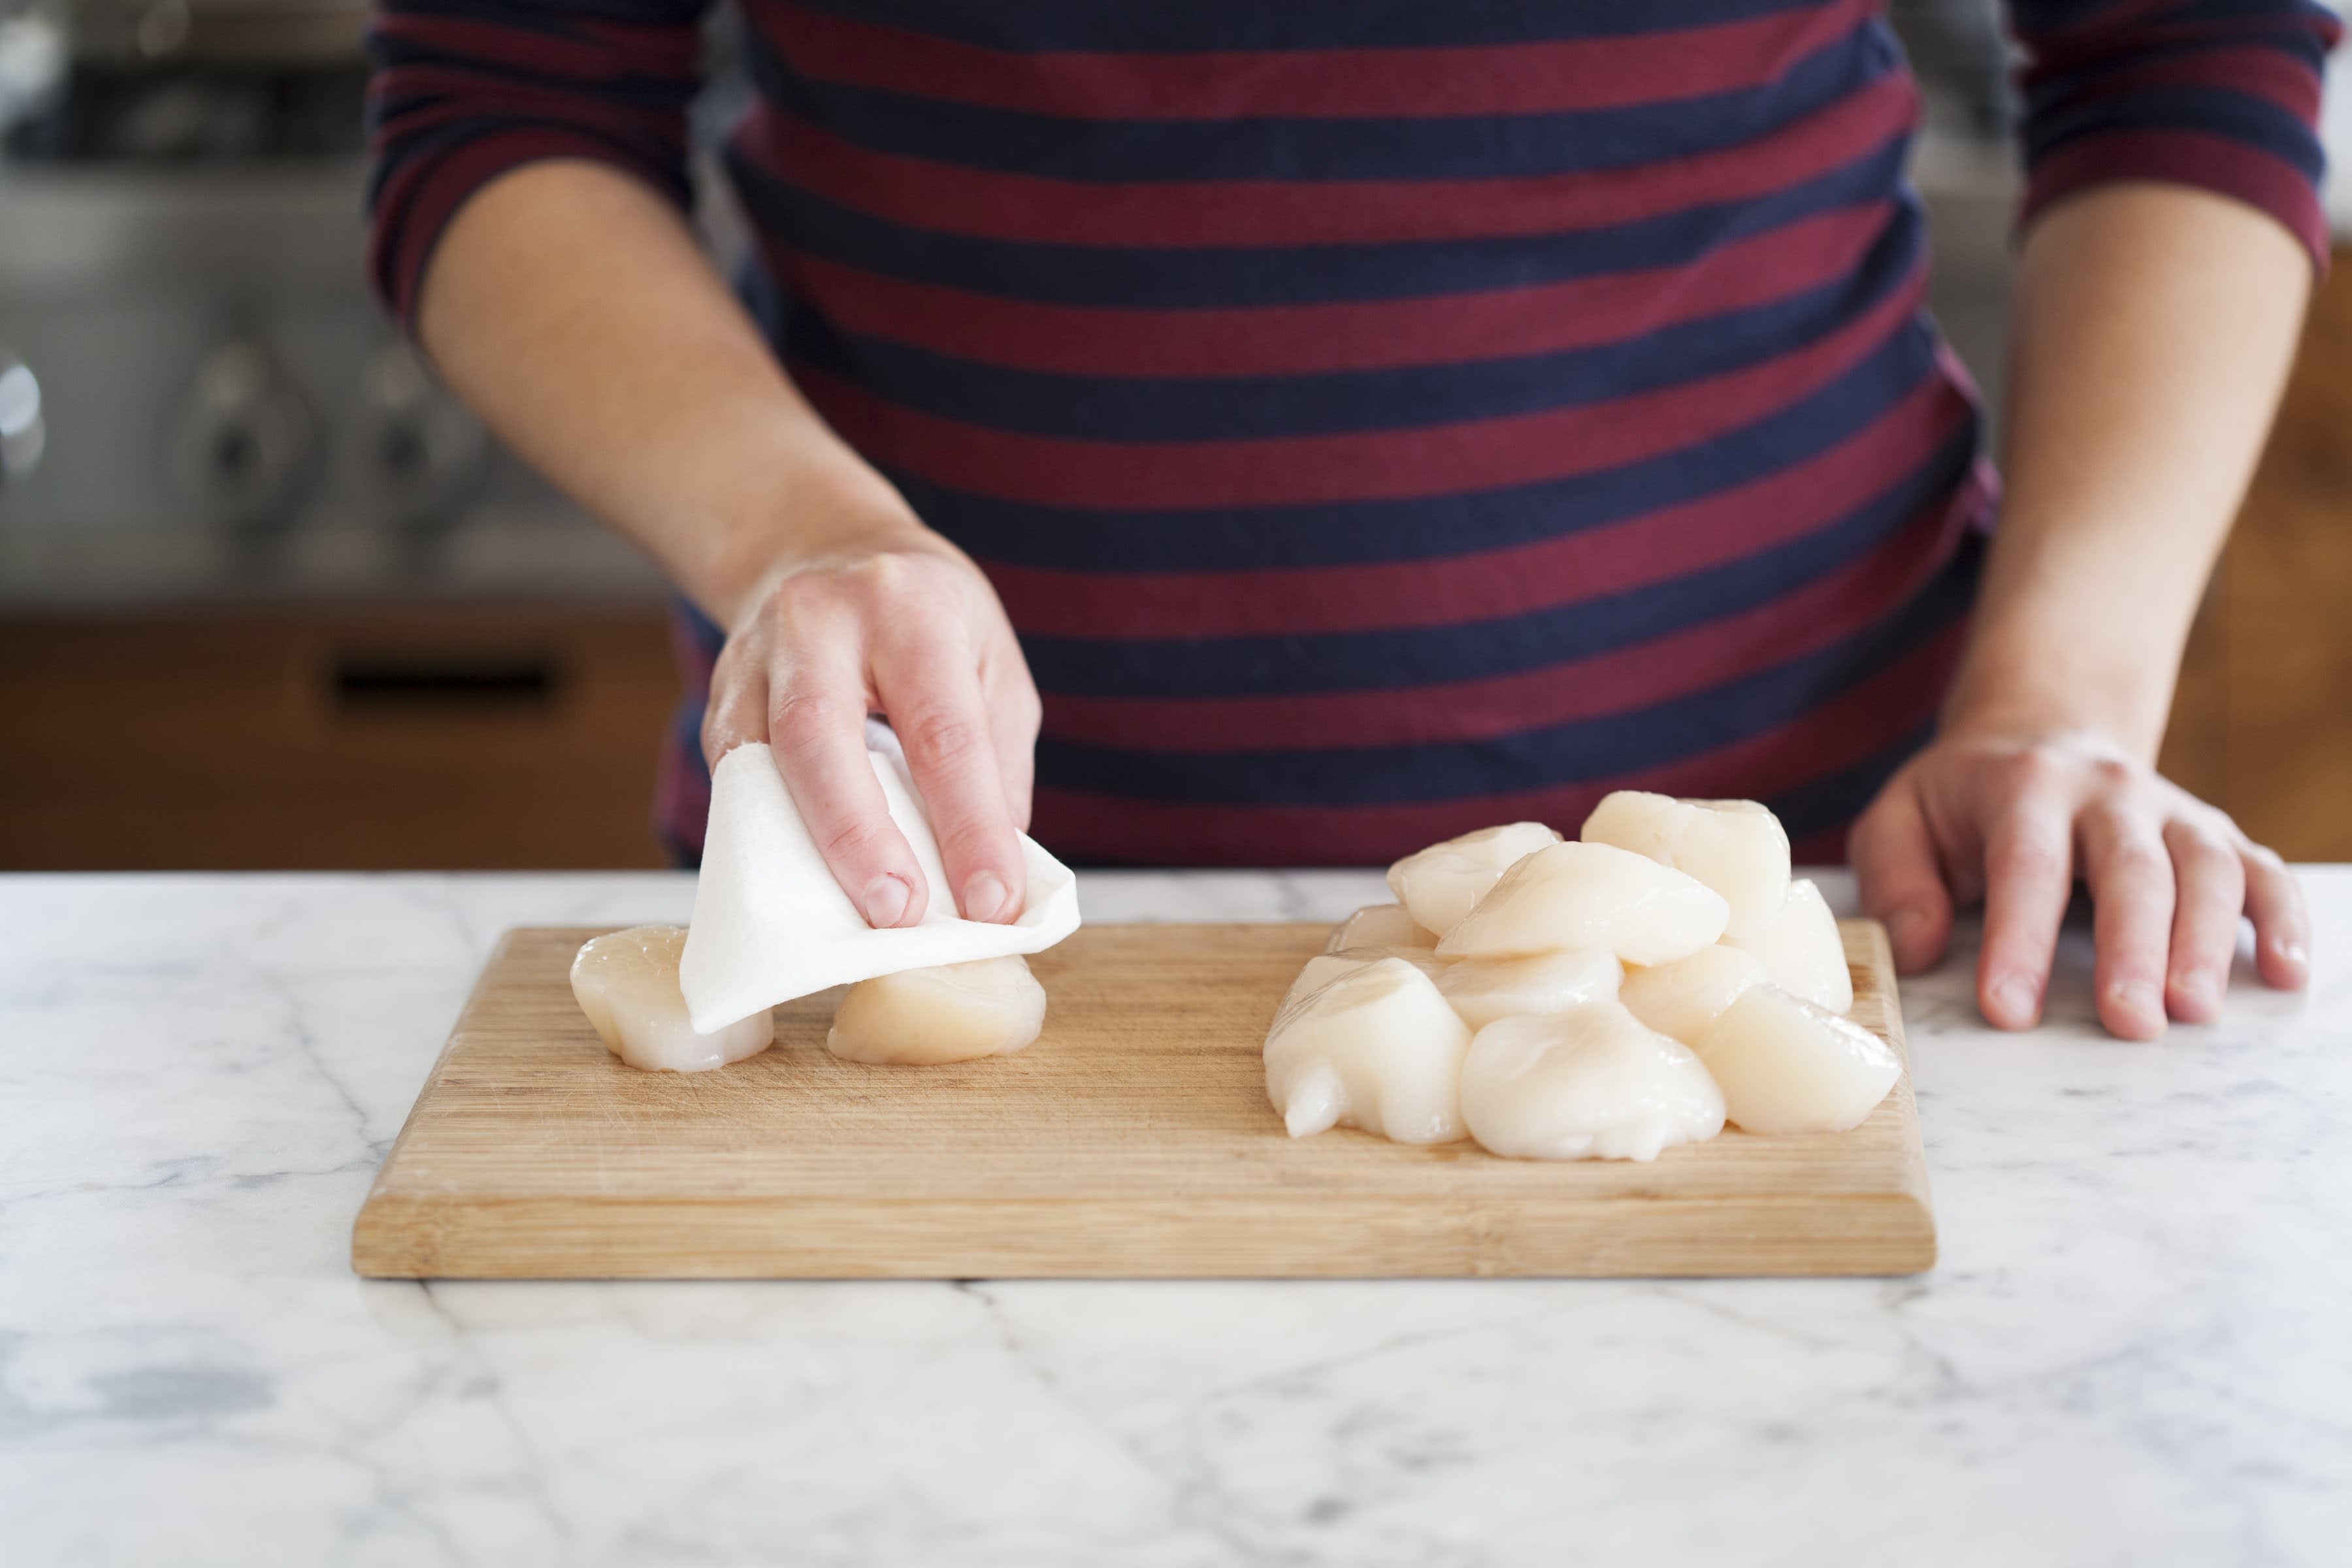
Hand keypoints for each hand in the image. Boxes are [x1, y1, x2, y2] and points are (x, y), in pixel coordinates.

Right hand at [701, 515, 1040, 929]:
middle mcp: (819, 620)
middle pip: (820, 734)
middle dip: (860, 836)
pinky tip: (801, 882)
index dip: (970, 825)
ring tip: (849, 917)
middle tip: (900, 914)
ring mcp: (754, 655)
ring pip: (760, 760)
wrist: (824, 546)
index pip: (944, 731)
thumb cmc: (927, 617)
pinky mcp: (720, 696)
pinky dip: (768, 837)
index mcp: (909, 608)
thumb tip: (996, 865)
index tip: (994, 902)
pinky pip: (735, 777)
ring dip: (805, 848)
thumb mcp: (991, 660)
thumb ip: (999, 760)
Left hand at [1849, 727, 2307, 1038]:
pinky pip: (2263, 870)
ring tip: (2196, 1012)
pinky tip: (2289, 974)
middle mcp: (2109, 792)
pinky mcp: (2216, 834)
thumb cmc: (1960, 801)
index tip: (2009, 1011)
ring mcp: (2172, 811)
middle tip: (2130, 1023)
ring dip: (2209, 941)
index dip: (2018, 940)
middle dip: (2133, 948)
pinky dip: (2284, 918)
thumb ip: (1894, 880)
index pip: (2025, 866)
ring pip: (2207, 868)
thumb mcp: (1899, 819)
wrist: (2040, 737)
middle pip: (2132, 868)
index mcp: (2024, 787)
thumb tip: (1917, 951)